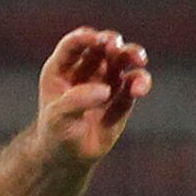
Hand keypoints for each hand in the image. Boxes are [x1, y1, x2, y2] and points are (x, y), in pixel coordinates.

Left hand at [38, 27, 150, 165]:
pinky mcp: (123, 96)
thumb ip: (77, 101)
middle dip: (112, 42)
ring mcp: (106, 80)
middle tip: (116, 46)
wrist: (69, 158)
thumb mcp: (58, 118)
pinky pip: (134, 83)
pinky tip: (139, 89)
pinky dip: (140, 82)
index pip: (74, 44)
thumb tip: (105, 90)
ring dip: (132, 54)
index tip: (97, 40)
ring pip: (123, 59)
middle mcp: (85, 69)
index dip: (85, 37)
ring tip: (139, 60)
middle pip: (102, 46)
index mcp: (61, 69)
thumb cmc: (56, 134)